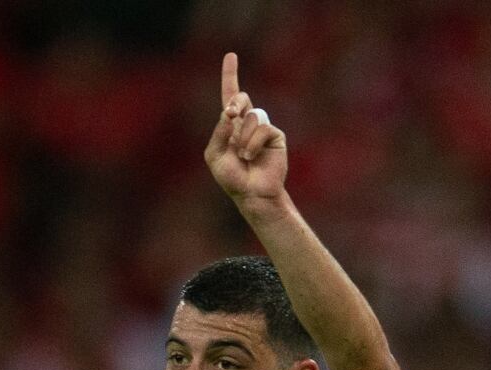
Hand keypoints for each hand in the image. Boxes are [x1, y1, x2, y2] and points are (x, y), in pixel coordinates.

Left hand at [205, 51, 286, 207]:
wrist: (252, 194)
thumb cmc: (232, 178)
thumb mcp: (214, 156)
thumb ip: (219, 133)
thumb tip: (230, 113)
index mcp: (231, 125)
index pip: (230, 96)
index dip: (230, 75)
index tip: (231, 55)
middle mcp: (247, 123)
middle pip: (241, 98)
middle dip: (235, 103)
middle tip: (231, 114)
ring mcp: (262, 128)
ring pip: (251, 116)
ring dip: (242, 137)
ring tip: (243, 156)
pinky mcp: (276, 136)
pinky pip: (262, 129)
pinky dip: (252, 144)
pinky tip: (251, 157)